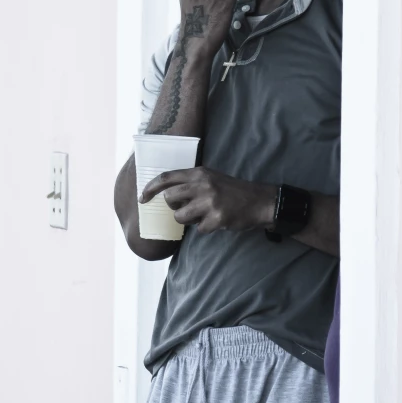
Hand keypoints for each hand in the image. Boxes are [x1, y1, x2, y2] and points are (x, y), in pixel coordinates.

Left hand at [139, 166, 275, 234]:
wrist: (259, 200)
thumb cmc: (231, 190)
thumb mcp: (210, 178)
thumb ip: (190, 182)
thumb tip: (165, 195)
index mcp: (199, 173)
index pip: (166, 177)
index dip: (150, 188)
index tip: (143, 198)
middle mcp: (203, 185)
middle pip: (169, 198)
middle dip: (173, 208)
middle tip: (184, 209)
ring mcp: (210, 202)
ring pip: (180, 217)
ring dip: (187, 220)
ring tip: (201, 216)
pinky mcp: (217, 219)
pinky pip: (199, 229)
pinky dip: (205, 228)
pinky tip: (216, 221)